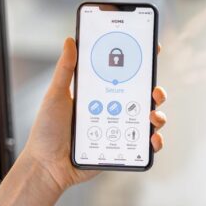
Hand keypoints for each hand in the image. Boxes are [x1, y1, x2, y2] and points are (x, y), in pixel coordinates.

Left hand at [20, 38, 166, 190]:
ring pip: (148, 119)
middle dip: (156, 90)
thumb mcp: (56, 95)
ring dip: (159, 115)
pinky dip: (154, 142)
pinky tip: (153, 139)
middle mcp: (112, 110)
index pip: (124, 74)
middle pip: (142, 96)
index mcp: (99, 93)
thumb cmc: (47, 131)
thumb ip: (65, 70)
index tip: (151, 49)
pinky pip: (144, 145)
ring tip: (154, 116)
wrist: (47, 165)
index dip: (140, 62)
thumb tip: (70, 41)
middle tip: (155, 90)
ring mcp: (119, 129)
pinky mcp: (121, 148)